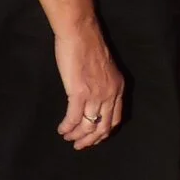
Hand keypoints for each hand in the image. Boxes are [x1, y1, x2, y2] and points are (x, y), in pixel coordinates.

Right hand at [55, 26, 125, 148]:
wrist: (80, 33)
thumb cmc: (89, 46)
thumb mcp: (105, 69)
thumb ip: (103, 85)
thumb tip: (94, 100)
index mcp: (118, 88)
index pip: (116, 119)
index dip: (104, 132)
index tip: (94, 138)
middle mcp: (110, 94)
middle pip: (103, 127)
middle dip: (91, 140)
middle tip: (80, 145)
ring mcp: (96, 95)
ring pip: (88, 126)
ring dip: (77, 136)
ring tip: (68, 137)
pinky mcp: (79, 93)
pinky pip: (73, 118)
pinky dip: (67, 127)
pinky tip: (61, 129)